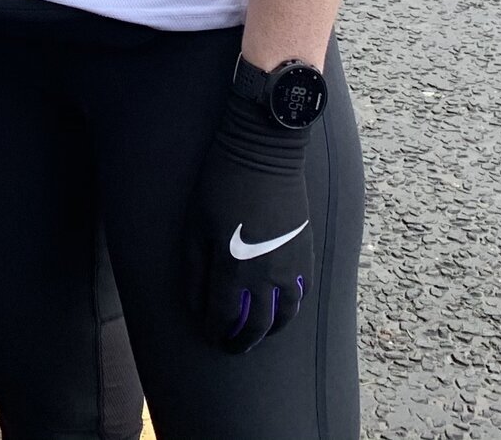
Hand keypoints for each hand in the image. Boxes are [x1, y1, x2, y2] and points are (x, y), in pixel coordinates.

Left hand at [187, 84, 315, 353]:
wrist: (265, 153)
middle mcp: (266, 274)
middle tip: (233, 347)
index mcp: (233, 267)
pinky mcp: (306, 252)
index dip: (215, 331)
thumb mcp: (195, 224)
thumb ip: (194, 268)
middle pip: (257, 325)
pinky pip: (303, 293)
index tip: (209, 336)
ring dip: (270, 330)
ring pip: (286, 315)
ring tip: (258, 334)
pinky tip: (281, 308)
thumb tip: (196, 304)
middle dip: (243, 342)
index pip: (223, 316)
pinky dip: (292, 309)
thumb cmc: (221, 184)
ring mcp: (290, 265)